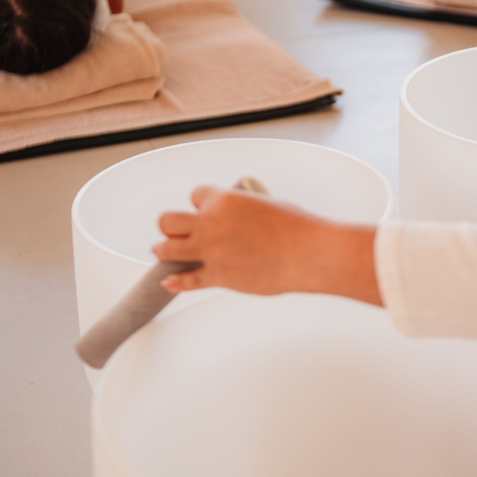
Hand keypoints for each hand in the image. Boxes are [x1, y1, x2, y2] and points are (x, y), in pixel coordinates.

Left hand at [152, 186, 381, 304]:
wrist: (311, 254)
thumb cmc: (298, 229)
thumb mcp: (266, 205)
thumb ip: (242, 212)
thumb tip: (236, 223)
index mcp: (224, 200)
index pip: (195, 195)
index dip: (199, 204)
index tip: (203, 211)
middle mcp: (211, 223)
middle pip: (168, 220)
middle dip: (171, 226)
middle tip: (176, 231)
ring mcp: (211, 251)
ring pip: (167, 248)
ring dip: (165, 249)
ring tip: (165, 251)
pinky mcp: (218, 276)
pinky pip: (186, 279)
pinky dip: (175, 281)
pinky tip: (169, 281)